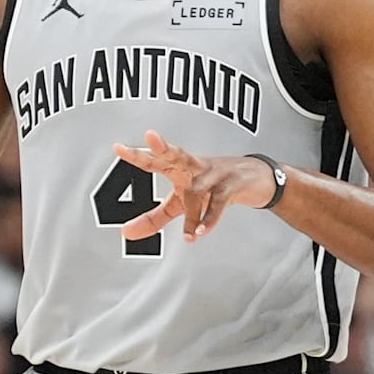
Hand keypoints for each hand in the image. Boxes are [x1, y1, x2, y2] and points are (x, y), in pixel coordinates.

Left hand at [112, 130, 279, 242]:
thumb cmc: (212, 185)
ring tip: (190, 236)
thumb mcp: (181, 203)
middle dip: (162, 146)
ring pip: (199, 189)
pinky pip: (219, 201)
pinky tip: (202, 232)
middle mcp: (194, 165)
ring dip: (194, 214)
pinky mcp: (232, 185)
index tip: (117, 147)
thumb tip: (126, 233)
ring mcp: (215, 173)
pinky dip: (211, 218)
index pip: (156, 158)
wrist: (255, 178)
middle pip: (176, 153)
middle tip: (150, 137)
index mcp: (179, 166)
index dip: (137, 154)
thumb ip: (154, 218)